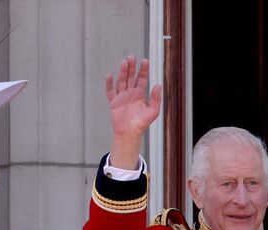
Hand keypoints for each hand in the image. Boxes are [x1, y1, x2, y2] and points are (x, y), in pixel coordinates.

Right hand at [105, 56, 161, 170]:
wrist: (130, 133)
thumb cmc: (142, 123)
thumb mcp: (153, 110)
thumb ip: (156, 98)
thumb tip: (158, 85)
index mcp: (140, 93)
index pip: (142, 78)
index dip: (143, 70)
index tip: (145, 60)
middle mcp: (130, 93)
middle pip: (131, 77)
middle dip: (132, 67)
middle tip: (132, 57)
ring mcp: (121, 97)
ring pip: (121, 81)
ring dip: (122, 72)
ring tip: (124, 62)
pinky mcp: (114, 102)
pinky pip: (110, 91)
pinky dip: (109, 84)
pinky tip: (109, 75)